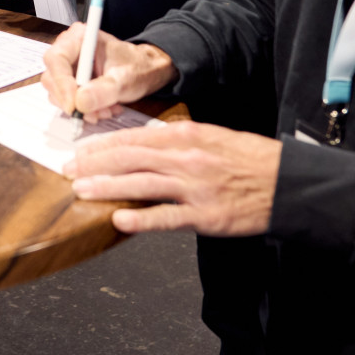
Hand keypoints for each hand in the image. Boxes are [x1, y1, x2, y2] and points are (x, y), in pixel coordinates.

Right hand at [41, 23, 174, 121]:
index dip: (61, 84)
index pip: (56, 59)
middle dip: (72, 100)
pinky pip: (67, 100)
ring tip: (106, 110)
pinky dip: (84, 109)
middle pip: (53, 77)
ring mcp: (68, 66)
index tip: (74, 106)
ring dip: (80, 108)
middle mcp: (69, 49)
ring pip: (57, 92)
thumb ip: (104, 89)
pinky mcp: (70, 81)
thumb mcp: (126, 79)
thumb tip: (79, 102)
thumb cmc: (138, 67)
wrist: (146, 71)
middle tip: (94, 113)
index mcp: (80, 37)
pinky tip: (103, 109)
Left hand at [64, 121, 281, 236]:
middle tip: (68, 170)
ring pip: (141, 185)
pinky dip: (142, 219)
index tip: (80, 151)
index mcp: (187, 136)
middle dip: (94, 164)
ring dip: (107, 187)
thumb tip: (145, 144)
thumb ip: (178, 141)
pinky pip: (167, 217)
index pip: (134, 138)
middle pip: (130, 159)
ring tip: (81, 190)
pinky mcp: (206, 216)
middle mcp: (187, 158)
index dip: (103, 145)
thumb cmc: (250, 159)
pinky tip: (119, 219)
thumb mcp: (212, 137)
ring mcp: (195, 188)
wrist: (286, 183)